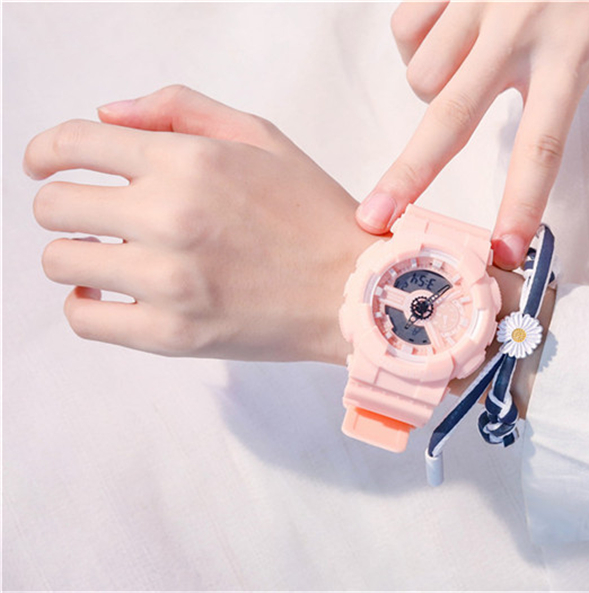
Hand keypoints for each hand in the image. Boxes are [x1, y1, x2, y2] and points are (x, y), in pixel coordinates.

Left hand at [24, 85, 376, 362]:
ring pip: (61, 261)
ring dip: (76, 254)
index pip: (73, 144)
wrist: (354, 291)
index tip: (43, 164)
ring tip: (108, 256)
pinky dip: (85, 306)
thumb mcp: (261, 137)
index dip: (45, 152)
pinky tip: (107, 296)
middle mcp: (172, 215)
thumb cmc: (313, 214)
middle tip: (89, 215)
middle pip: (54, 205)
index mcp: (190, 160)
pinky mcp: (172, 334)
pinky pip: (85, 320)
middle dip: (62, 204)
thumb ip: (180, 108)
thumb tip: (107, 114)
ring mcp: (169, 280)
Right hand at [357, 2, 588, 268]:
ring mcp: (477, 0)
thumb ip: (546, 87)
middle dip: (410, 174)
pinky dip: (417, 43)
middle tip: (376, 217)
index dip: (521, 201)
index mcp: (570, 53)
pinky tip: (445, 28)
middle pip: (452, 116)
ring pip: (421, 75)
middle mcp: (519, 30)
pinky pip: (406, 30)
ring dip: (430, 89)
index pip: (544, 143)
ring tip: (463, 65)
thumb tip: (480, 133)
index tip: (503, 250)